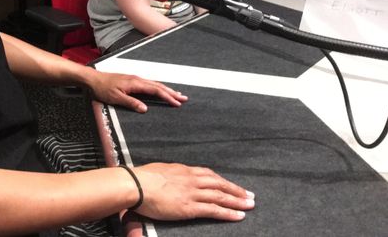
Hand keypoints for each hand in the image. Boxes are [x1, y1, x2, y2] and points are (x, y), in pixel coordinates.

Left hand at [87, 71, 186, 111]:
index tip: (177, 102)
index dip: (167, 96)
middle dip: (171, 92)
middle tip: (184, 98)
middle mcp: (137, 79)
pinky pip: (148, 84)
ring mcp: (135, 79)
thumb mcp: (116, 98)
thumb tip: (145, 109)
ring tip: (176, 95)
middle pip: (158, 86)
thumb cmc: (102, 89)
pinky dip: (157, 88)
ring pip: (154, 84)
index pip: (155, 90)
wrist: (93, 79)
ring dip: (166, 90)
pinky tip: (160, 91)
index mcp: (135, 83)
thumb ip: (131, 103)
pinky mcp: (131, 80)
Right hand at [133, 163, 254, 221]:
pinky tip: (239, 216)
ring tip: (250, 205)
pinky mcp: (190, 207)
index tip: (231, 185)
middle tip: (249, 195)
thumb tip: (171, 179)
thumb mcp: (160, 171)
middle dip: (236, 190)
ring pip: (220, 196)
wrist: (137, 185)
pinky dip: (228, 213)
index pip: (208, 175)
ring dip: (237, 201)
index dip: (222, 181)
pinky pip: (214, 210)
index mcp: (184, 171)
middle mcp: (192, 180)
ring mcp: (192, 193)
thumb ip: (170, 175)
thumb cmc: (142, 178)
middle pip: (219, 184)